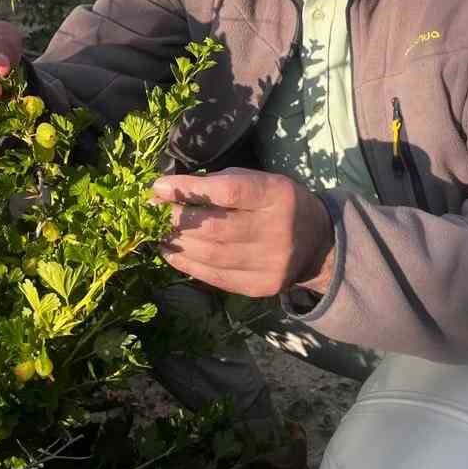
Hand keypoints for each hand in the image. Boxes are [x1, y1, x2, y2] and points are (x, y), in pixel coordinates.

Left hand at [150, 169, 334, 297]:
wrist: (317, 244)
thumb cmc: (277, 203)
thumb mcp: (259, 181)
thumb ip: (220, 184)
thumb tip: (169, 191)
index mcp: (277, 195)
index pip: (229, 192)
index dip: (190, 190)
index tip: (158, 186)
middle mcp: (276, 231)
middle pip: (215, 228)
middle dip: (175, 218)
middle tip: (150, 211)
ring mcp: (269, 263)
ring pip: (211, 255)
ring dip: (176, 242)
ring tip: (156, 231)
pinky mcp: (260, 286)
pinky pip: (215, 277)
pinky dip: (186, 263)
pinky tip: (170, 251)